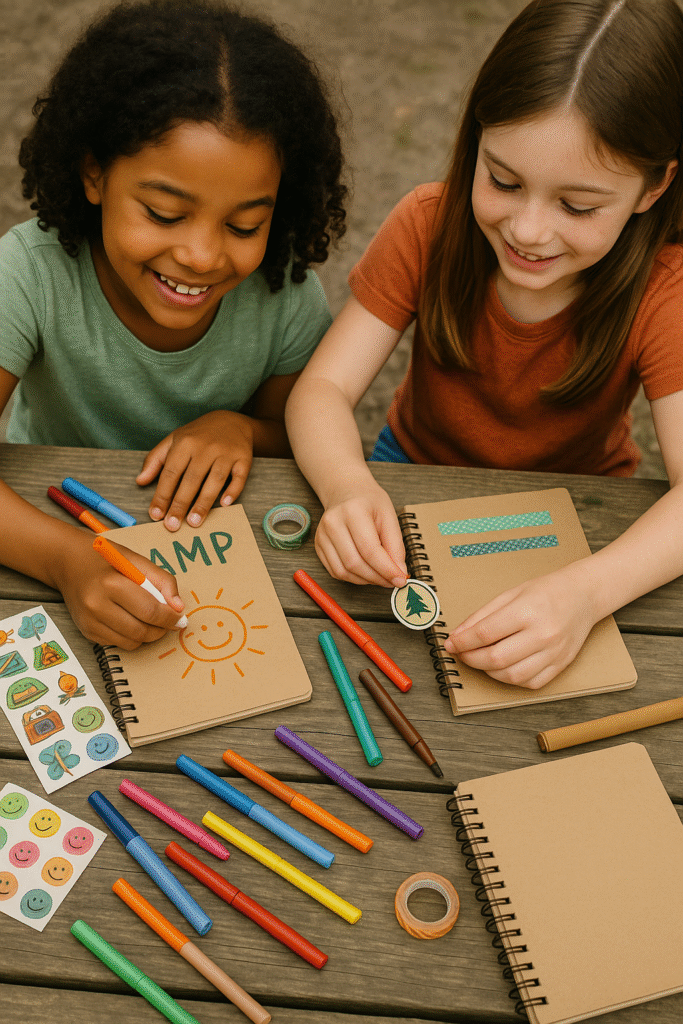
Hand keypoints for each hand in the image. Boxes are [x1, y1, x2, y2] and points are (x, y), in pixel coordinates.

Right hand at [56, 533, 185, 649]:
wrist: (68, 563)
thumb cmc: (106, 559)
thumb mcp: (137, 561)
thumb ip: (162, 581)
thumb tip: (178, 608)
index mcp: (112, 584)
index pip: (150, 611)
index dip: (170, 618)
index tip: (180, 617)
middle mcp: (97, 605)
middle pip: (141, 631)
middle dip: (161, 629)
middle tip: (169, 621)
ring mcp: (89, 621)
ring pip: (131, 642)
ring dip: (148, 635)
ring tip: (151, 619)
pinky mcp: (86, 631)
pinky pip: (118, 643)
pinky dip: (131, 636)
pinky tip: (130, 620)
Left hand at [136, 411, 253, 530]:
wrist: (231, 421)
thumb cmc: (198, 435)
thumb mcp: (174, 440)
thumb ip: (155, 460)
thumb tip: (140, 481)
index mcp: (185, 443)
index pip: (171, 473)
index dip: (162, 495)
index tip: (156, 514)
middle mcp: (206, 447)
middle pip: (191, 480)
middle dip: (180, 504)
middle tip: (173, 525)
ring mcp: (226, 453)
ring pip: (214, 481)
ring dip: (204, 503)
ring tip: (194, 522)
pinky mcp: (244, 458)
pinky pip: (239, 477)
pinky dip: (233, 491)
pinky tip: (225, 504)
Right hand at [314, 482, 407, 586]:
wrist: (346, 491)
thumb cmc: (369, 502)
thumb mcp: (389, 516)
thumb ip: (395, 545)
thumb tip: (399, 572)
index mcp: (352, 511)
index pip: (370, 550)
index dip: (387, 570)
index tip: (401, 579)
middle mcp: (333, 523)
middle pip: (355, 563)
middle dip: (377, 578)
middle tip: (393, 581)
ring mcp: (322, 535)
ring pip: (344, 571)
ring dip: (366, 580)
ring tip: (381, 576)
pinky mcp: (318, 546)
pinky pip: (335, 571)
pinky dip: (354, 578)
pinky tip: (366, 572)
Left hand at [443, 567, 596, 688]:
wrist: (583, 595)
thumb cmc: (546, 591)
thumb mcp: (510, 594)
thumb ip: (481, 616)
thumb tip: (457, 635)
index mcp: (527, 611)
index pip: (485, 633)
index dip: (462, 642)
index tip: (450, 644)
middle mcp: (542, 634)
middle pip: (496, 658)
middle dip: (471, 659)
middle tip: (462, 653)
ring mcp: (554, 652)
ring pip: (511, 676)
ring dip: (489, 672)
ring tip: (481, 660)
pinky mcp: (561, 664)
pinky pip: (530, 683)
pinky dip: (511, 679)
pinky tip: (504, 667)